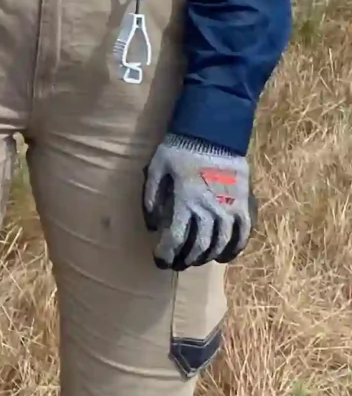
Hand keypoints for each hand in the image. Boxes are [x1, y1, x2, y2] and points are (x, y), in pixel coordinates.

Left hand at [143, 137, 251, 268]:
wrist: (213, 132)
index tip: (159, 260)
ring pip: (220, 245)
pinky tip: (223, 257)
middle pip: (199, 247)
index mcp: (186, 202)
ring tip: (195, 260)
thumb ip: (151, 197)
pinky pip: (243, 234)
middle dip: (185, 259)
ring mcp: (231, 209)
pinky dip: (234, 249)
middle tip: (175, 263)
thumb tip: (152, 226)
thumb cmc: (180, 149)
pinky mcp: (245, 205)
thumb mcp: (156, 168)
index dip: (167, 254)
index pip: (176, 239)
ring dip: (206, 257)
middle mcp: (210, 210)